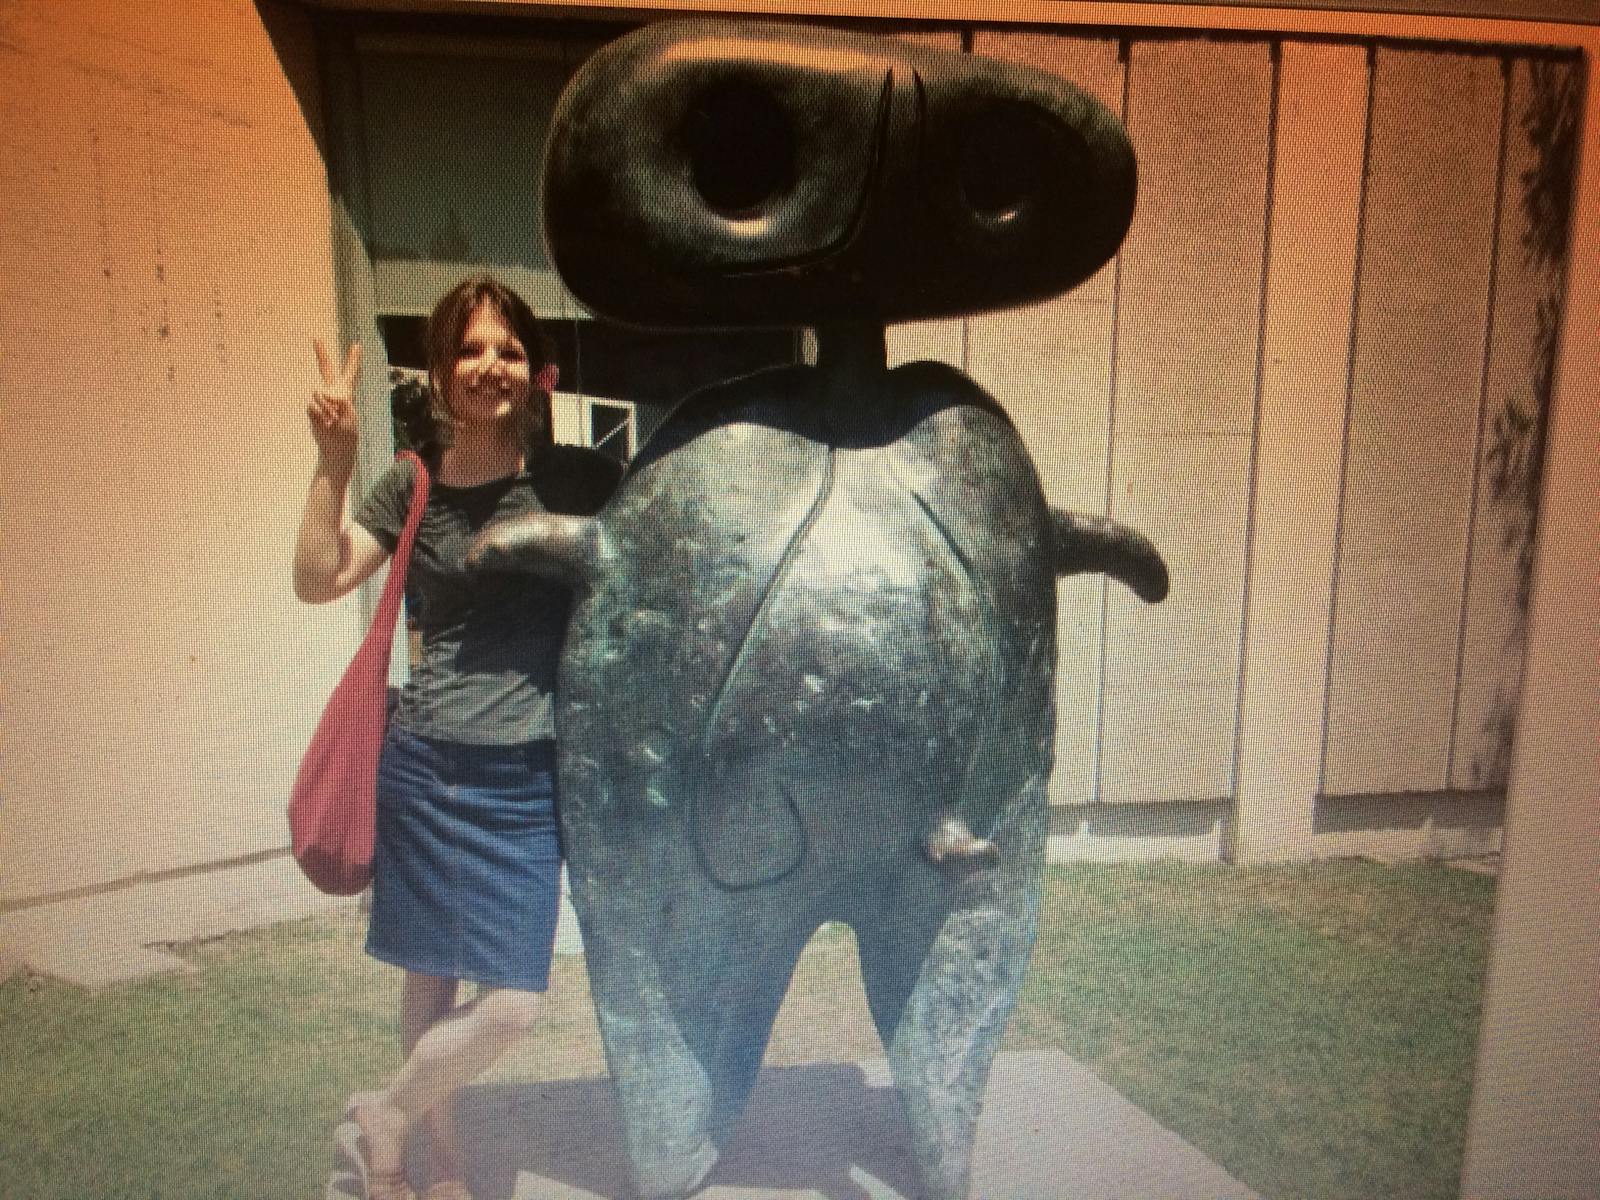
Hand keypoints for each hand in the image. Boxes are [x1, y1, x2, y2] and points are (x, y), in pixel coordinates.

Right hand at [308, 338, 360, 468]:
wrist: (335, 447)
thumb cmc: (347, 432)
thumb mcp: (349, 415)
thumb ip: (338, 401)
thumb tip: (322, 393)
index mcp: (346, 392)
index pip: (350, 373)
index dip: (353, 359)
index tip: (357, 345)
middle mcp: (332, 392)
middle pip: (327, 369)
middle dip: (322, 354)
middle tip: (317, 338)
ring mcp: (320, 400)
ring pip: (319, 395)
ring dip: (327, 409)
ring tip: (332, 420)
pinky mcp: (311, 409)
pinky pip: (312, 407)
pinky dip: (319, 416)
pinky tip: (324, 423)